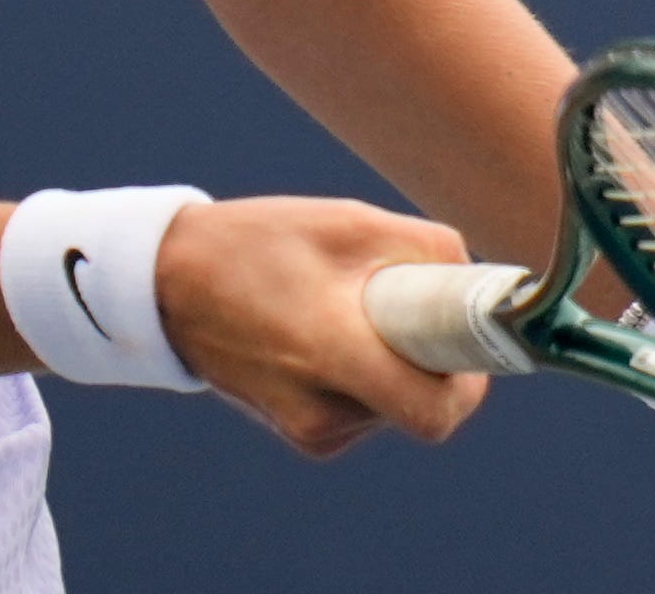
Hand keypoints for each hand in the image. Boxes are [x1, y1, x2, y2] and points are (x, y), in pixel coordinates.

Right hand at [152, 195, 492, 457]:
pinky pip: (368, 409)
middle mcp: (323, 414)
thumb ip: (430, 250)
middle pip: (426, 407)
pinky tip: (335, 332)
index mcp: (334, 354)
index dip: (472, 378)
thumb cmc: (263, 244)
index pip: (435, 411)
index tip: (472, 334)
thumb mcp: (352, 221)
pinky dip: (372, 374)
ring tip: (354, 310)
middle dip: (437, 360)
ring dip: (400, 363)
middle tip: (414, 305)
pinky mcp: (304, 434)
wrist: (170, 284)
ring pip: (398, 406)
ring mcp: (310, 431)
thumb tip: (484, 282)